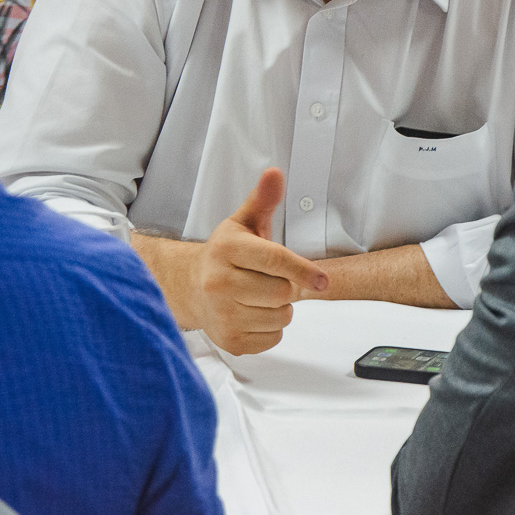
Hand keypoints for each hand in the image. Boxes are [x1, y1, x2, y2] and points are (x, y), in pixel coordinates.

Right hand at [189, 169, 328, 354]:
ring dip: (280, 308)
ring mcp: (222, 314)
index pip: (274, 260)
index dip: (303, 270)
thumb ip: (262, 199)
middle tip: (271, 279)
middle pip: (281, 292)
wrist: (191, 287)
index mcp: (226, 249)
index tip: (322, 280)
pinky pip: (273, 338)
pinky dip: (271, 328)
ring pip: (280, 317)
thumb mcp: (244, 222)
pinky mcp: (229, 341)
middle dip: (287, 287)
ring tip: (259, 295)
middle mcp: (219, 282)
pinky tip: (253, 313)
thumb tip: (274, 173)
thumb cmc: (227, 255)